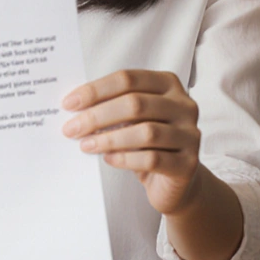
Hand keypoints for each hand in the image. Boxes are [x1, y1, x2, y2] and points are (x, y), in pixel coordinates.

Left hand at [61, 69, 202, 217]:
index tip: (69, 103)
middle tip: (71, 128)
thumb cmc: (149, 142)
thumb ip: (113, 105)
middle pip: (135, 104)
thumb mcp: (134, 118)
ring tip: (85, 145)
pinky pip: (153, 159)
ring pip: (145, 132)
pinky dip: (125, 158)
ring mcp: (190, 135)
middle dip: (97, 116)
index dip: (96, 90)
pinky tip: (108, 159)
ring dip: (109, 139)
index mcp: (168, 84)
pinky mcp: (188, 164)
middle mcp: (184, 106)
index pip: (128, 79)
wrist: (177, 180)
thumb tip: (75, 105)